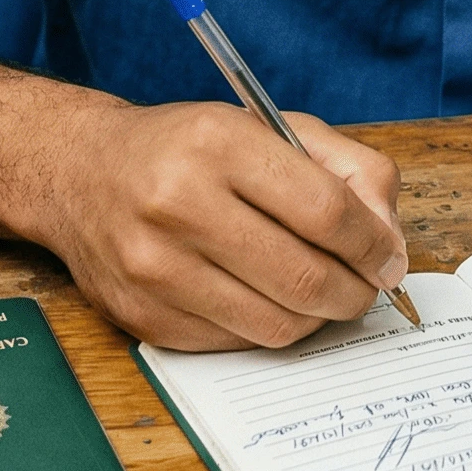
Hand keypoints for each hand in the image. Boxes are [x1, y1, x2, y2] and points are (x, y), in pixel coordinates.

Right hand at [47, 98, 408, 349]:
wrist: (81, 172)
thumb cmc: (190, 148)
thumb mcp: (270, 127)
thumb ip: (347, 169)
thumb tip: (390, 242)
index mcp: (218, 142)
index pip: (325, 210)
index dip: (373, 244)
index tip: (389, 257)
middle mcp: (178, 203)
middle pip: (305, 277)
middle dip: (356, 291)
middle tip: (366, 286)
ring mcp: (154, 267)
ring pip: (276, 323)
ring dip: (318, 317)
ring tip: (323, 293)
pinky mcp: (142, 317)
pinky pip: (237, 344)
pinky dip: (269, 328)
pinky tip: (268, 298)